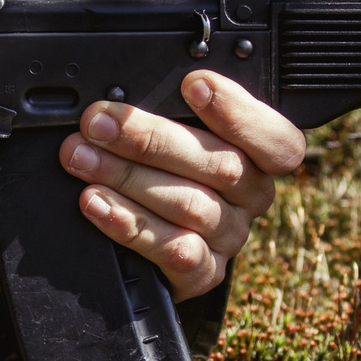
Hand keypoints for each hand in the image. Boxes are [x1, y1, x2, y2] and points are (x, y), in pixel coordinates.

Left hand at [58, 72, 307, 299]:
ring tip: (83, 159)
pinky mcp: (202, 273)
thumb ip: (166, 115)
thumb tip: (123, 103)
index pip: (277, 140)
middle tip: (99, 123)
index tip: (192, 86)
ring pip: (191, 205)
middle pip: (221, 166)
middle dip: (151, 139)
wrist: (150, 248)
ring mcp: (229, 238)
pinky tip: (96, 203)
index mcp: (258, 157)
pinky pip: (172, 249)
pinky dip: (129, 223)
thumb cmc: (164, 172)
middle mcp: (251, 197)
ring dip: (128, 177)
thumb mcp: (172, 136)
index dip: (239, 112)